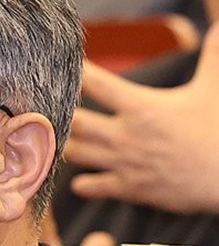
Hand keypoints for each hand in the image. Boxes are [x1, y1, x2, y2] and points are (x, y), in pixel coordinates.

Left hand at [65, 27, 218, 214]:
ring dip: (64, 146)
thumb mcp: (215, 88)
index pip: (97, 84)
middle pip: (74, 121)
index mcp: (142, 107)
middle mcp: (126, 135)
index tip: (60, 62)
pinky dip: (82, 183)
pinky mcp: (130, 189)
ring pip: (76, 154)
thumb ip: (214, 56)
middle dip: (58, 113)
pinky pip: (92, 186)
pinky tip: (79, 179)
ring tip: (53, 138)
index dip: (76, 71)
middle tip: (43, 105)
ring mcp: (124, 164)